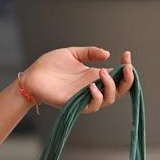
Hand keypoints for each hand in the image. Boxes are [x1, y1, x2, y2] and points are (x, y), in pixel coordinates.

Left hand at [19, 47, 133, 113]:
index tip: (126, 55)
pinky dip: (96, 97)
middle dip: (127, 80)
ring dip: (110, 86)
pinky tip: (92, 86)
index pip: (118, 75)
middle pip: (119, 90)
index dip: (126, 67)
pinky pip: (92, 106)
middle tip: (125, 67)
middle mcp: (93, 87)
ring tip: (102, 72)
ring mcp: (84, 97)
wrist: (32, 76)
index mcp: (93, 75)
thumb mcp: (72, 53)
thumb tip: (107, 54)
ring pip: (109, 99)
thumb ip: (90, 52)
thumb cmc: (50, 65)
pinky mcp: (75, 104)